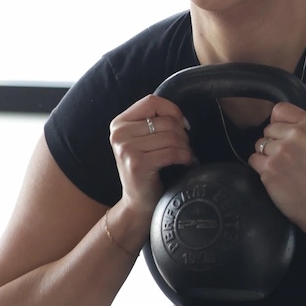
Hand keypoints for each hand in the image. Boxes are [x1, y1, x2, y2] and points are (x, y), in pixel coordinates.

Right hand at [109, 95, 193, 216]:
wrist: (137, 204)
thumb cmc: (146, 171)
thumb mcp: (142, 141)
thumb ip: (153, 123)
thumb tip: (181, 117)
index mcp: (119, 123)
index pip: (152, 101)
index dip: (172, 110)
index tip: (183, 125)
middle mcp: (119, 134)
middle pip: (164, 120)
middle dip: (182, 134)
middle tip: (185, 148)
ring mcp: (126, 149)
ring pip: (171, 136)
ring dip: (185, 148)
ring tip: (186, 157)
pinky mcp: (137, 164)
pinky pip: (172, 152)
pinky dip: (185, 158)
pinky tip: (186, 164)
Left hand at [249, 85, 305, 231]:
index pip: (279, 109)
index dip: (281, 123)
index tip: (288, 136)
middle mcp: (295, 135)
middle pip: (268, 127)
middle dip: (275, 140)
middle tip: (289, 156)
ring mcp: (280, 152)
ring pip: (259, 143)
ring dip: (267, 154)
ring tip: (283, 166)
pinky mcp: (268, 169)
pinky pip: (253, 158)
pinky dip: (261, 167)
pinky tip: (275, 174)